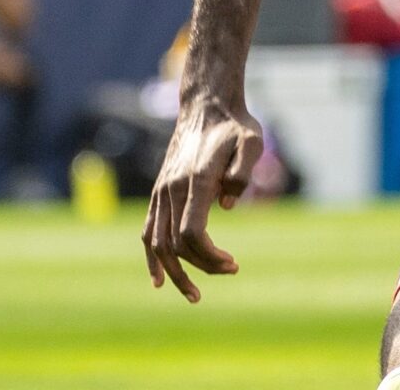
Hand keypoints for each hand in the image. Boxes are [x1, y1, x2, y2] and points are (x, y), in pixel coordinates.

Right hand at [142, 95, 262, 302]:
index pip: (192, 232)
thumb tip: (227, 206)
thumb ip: (242, 172)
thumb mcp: (252, 142)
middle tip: (231, 271)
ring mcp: (161, 192)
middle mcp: (172, 189)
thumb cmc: (235, 126)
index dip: (209, 256)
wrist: (207, 106)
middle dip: (201, 266)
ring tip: (194, 293)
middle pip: (177, 244)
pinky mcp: (158, 192)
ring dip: (175, 272)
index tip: (233, 264)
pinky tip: (159, 280)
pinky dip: (151, 258)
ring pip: (158, 243)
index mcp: (196, 181)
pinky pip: (147, 231)